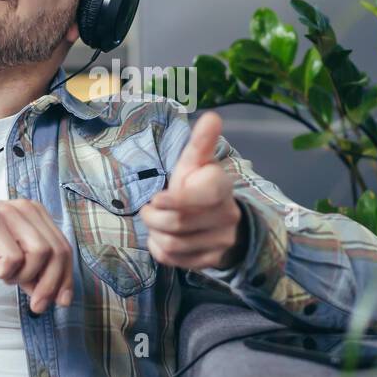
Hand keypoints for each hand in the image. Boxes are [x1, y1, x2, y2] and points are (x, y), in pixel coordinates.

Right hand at [0, 199, 73, 313]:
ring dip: (24, 276)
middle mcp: (26, 209)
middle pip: (57, 252)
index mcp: (35, 214)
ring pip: (40, 253)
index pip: (63, 248)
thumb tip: (51, 294)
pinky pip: (13, 257)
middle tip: (36, 305)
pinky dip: (4, 271)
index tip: (62, 302)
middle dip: (50, 284)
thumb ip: (30, 272)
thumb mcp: (7, 261)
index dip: (66, 278)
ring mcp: (9, 213)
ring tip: (4, 278)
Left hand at [141, 112, 246, 270]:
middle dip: (153, 216)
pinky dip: (159, 249)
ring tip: (156, 222)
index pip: (199, 198)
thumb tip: (212, 116)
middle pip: (178, 223)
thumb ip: (201, 142)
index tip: (157, 198)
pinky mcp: (211, 261)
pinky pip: (174, 260)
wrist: (221, 219)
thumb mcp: (197, 162)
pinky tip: (161, 237)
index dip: (175, 200)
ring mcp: (221, 241)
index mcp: (222, 187)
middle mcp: (227, 215)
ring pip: (174, 244)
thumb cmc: (199, 185)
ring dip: (155, 233)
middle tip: (149, 208)